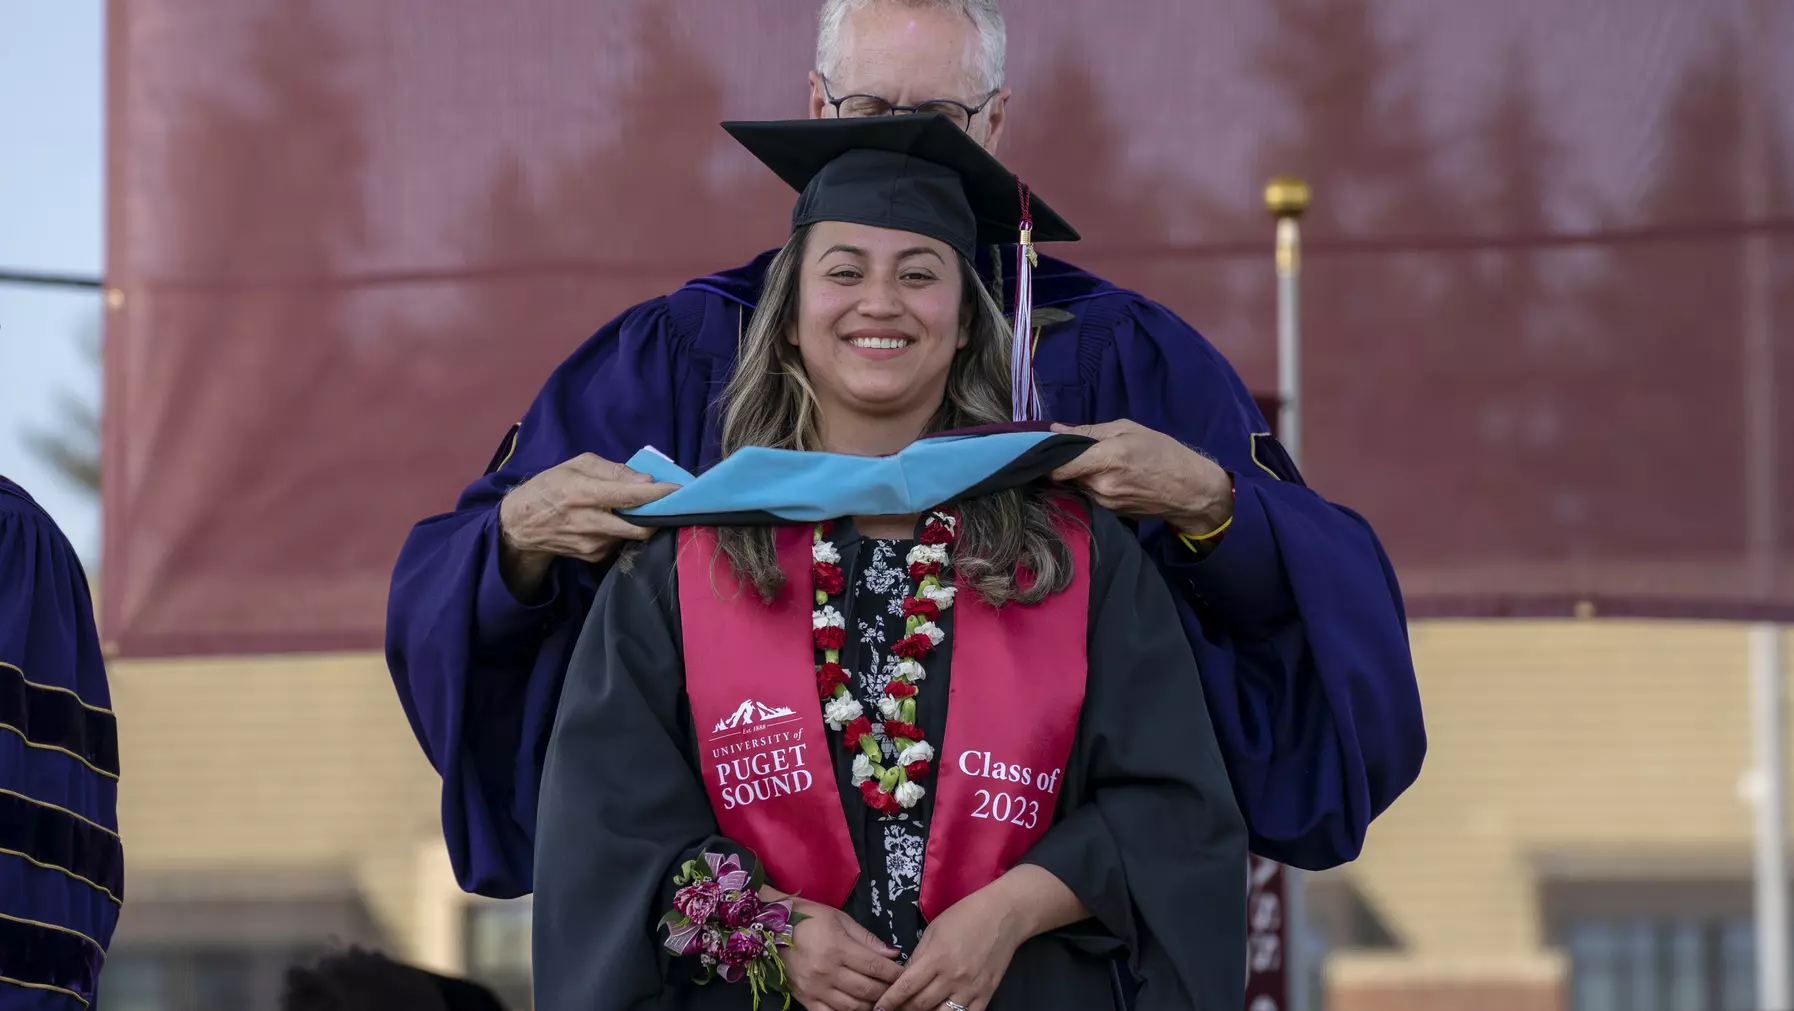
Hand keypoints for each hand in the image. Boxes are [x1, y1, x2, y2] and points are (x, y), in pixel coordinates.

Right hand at [495, 453, 678, 598]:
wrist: (521, 525)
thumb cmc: (550, 487)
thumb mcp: (576, 465)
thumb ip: (613, 470)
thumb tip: (646, 480)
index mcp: (582, 493)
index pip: (627, 496)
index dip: (656, 494)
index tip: (678, 490)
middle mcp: (588, 522)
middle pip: (638, 526)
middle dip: (658, 516)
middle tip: (668, 503)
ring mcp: (591, 543)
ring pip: (632, 535)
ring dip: (640, 522)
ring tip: (633, 508)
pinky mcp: (593, 556)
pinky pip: (620, 542)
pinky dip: (624, 531)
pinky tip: (612, 521)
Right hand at [783, 898, 903, 1010]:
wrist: (771, 926)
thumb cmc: (809, 918)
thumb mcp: (840, 919)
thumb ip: (867, 938)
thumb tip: (893, 953)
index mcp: (838, 948)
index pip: (875, 967)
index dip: (894, 973)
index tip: (904, 974)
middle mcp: (827, 972)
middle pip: (867, 990)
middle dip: (887, 990)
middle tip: (896, 988)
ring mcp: (815, 989)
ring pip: (852, 1007)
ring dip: (870, 1005)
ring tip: (880, 999)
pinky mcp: (805, 999)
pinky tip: (857, 1009)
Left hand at [875, 888, 1019, 1010]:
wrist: (1004, 915)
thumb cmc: (965, 916)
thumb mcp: (934, 930)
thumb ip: (918, 955)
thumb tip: (902, 977)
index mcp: (937, 957)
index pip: (906, 987)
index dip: (889, 1001)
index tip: (878, 1008)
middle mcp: (953, 977)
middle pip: (920, 1005)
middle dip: (903, 1009)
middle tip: (893, 1009)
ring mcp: (971, 989)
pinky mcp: (986, 994)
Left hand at [1049, 420, 1232, 537]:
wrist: (1191, 491)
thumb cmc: (1164, 453)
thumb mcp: (1129, 429)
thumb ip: (1088, 431)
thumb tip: (1055, 430)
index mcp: (1106, 459)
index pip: (1058, 467)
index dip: (1048, 458)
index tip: (1049, 450)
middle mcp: (1101, 486)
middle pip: (1065, 476)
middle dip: (1068, 464)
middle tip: (1081, 451)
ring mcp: (1104, 503)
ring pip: (1078, 486)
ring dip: (1082, 475)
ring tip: (1103, 464)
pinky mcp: (1110, 514)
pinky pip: (1091, 496)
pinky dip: (1094, 486)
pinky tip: (1113, 478)